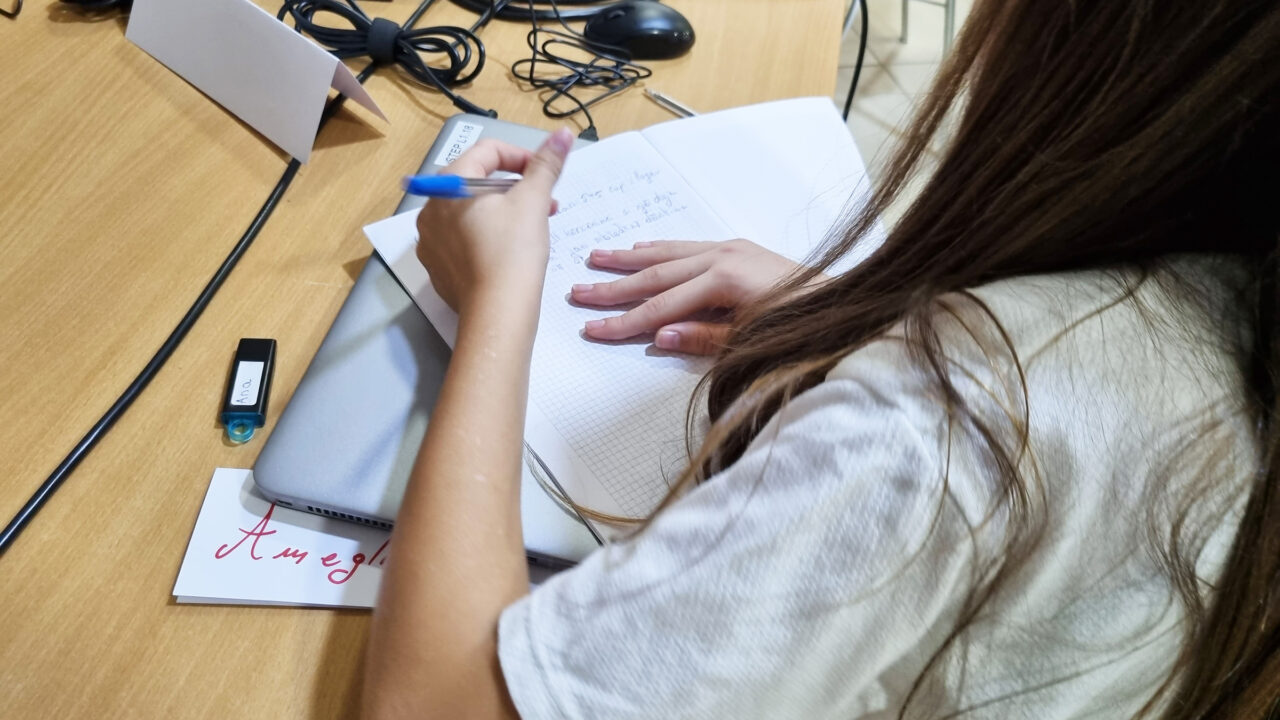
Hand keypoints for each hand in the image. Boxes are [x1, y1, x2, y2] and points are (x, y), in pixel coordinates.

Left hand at [415, 129, 572, 314]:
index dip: (521, 156)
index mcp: (449, 185)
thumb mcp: (533, 201)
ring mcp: (430, 240)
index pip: (487, 152)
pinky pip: (461, 239)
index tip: (545, 174)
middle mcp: (431, 208)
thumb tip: (562, 134)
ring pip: (468, 211)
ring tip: (529, 227)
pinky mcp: (437, 267)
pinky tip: (507, 252)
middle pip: (475, 181)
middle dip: (513, 186)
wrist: (497, 313)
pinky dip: (485, 236)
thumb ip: (546, 164)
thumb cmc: (514, 253)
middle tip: (543, 203)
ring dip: (500, 210)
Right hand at [570, 239, 812, 354]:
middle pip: (655, 275)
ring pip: (667, 253)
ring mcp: (729, 248)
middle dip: (614, 285)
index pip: (660, 306)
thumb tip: (660, 335)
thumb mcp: (751, 341)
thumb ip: (704, 337)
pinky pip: (687, 246)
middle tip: (578, 292)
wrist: (843, 303)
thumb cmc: (801, 326)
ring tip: (595, 257)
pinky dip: (659, 248)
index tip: (592, 328)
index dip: (623, 321)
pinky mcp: (737, 248)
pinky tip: (641, 248)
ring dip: (629, 258)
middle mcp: (722, 256)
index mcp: (723, 279)